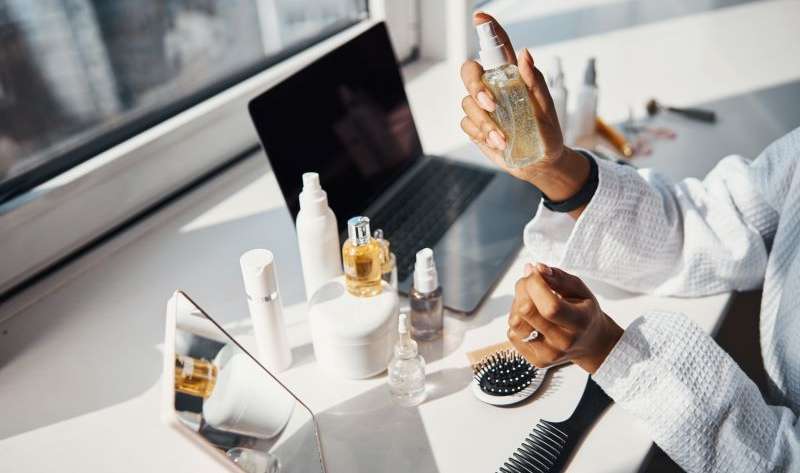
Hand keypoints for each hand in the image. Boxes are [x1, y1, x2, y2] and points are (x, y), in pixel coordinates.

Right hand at [459, 12, 565, 183]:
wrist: (541, 163)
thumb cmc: (548, 133)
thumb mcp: (547, 108)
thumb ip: (535, 81)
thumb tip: (525, 54)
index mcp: (512, 77)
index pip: (497, 47)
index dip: (487, 30)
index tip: (480, 18)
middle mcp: (494, 88)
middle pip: (469, 72)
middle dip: (475, 86)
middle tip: (491, 105)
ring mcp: (483, 108)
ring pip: (467, 103)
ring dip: (484, 121)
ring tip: (504, 138)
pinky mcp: (476, 127)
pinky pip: (466, 124)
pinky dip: (481, 134)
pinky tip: (498, 143)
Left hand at [507, 263, 622, 373]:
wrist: (592, 344)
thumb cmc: (584, 313)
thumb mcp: (580, 290)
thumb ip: (559, 277)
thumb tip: (536, 268)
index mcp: (580, 322)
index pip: (550, 306)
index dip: (535, 284)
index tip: (534, 272)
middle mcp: (564, 341)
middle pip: (526, 312)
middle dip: (523, 289)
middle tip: (530, 283)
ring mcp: (549, 354)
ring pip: (515, 323)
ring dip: (517, 305)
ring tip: (530, 300)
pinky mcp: (537, 360)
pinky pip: (512, 334)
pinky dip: (517, 320)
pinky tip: (530, 317)